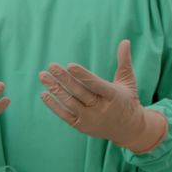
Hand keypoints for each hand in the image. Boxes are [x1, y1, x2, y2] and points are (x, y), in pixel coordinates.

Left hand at [38, 40, 167, 153]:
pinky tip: (44, 94)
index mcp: (113, 96)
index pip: (96, 85)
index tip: (70, 65)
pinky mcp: (82, 126)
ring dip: (55, 89)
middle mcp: (101, 108)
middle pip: (79, 92)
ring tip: (43, 76)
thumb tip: (125, 41)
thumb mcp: (128, 82)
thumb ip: (124, 62)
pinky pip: (65, 115)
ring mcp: (90, 118)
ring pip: (70, 103)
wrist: (129, 130)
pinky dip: (53, 105)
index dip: (83, 75)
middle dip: (64, 79)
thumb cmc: (127, 100)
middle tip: (51, 66)